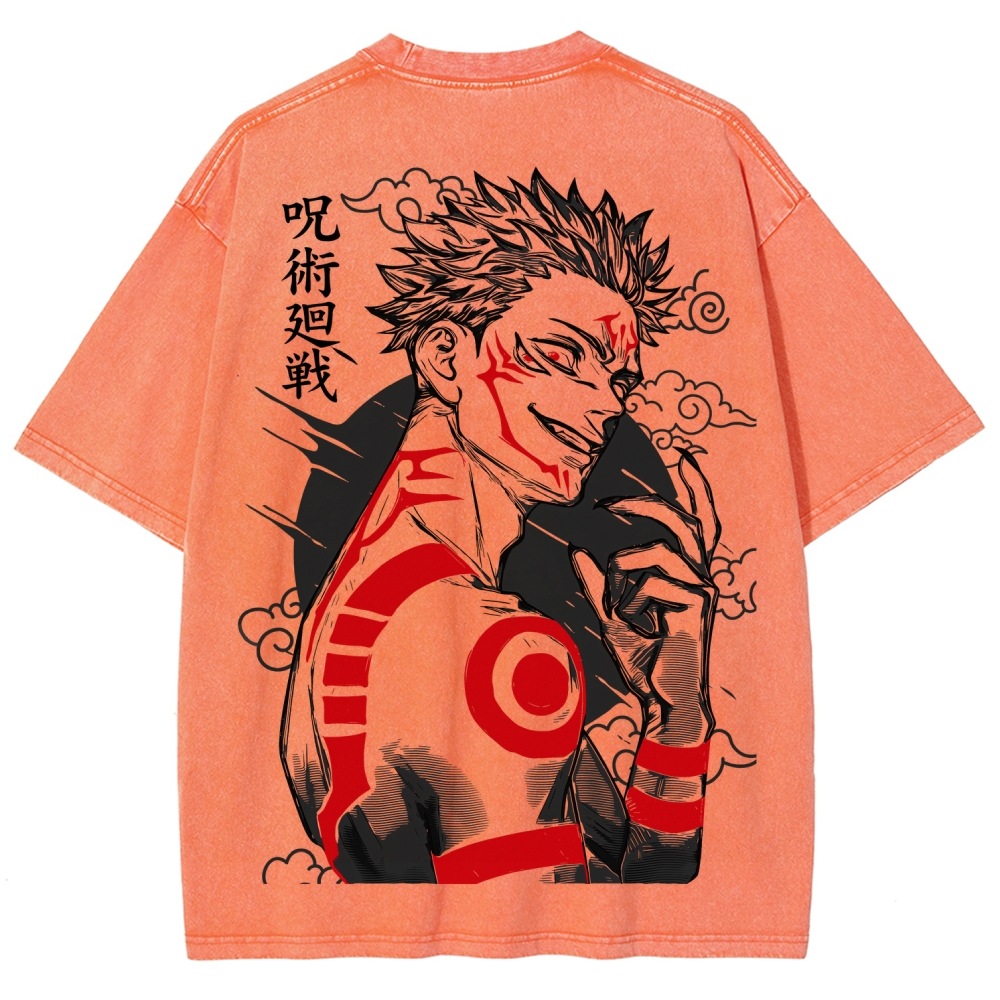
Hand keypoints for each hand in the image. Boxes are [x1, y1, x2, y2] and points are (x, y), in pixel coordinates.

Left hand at [572, 452, 718, 744]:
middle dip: (643, 503)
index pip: (699, 522)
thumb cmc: (645, 660)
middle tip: (605, 502)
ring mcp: (703, 589)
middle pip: (681, 521)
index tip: (685, 454)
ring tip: (619, 608)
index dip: (696, 488)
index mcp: (686, 574)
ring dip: (623, 574)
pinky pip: (650, 582)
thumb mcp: (611, 615)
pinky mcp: (698, 605)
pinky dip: (630, 601)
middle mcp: (700, 576)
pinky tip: (636, 625)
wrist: (663, 701)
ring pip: (656, 552)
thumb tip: (577, 550)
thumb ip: (596, 582)